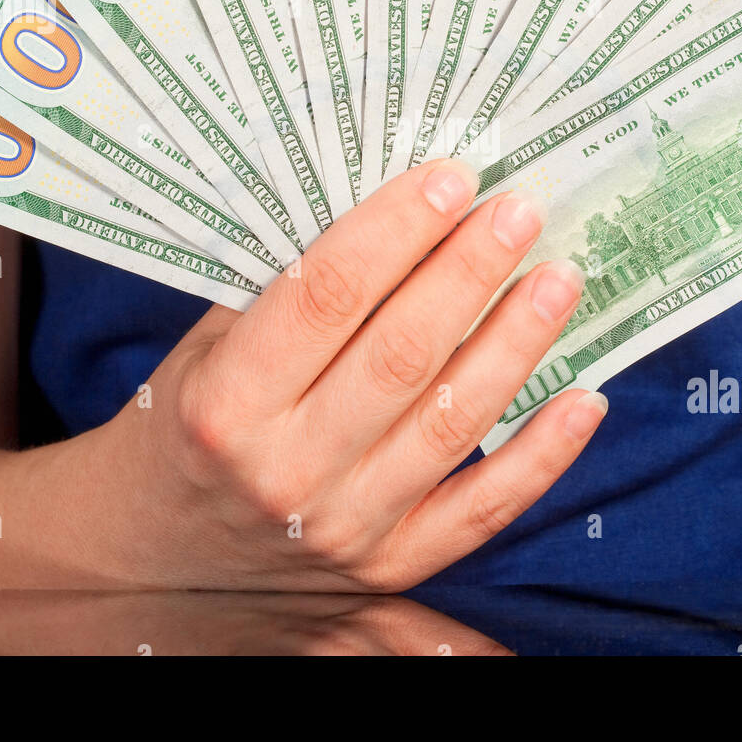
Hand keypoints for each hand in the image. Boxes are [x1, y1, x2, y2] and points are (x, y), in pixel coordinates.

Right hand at [79, 159, 604, 591]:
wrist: (156, 559)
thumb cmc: (185, 429)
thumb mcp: (204, 352)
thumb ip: (285, 292)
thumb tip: (397, 208)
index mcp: (226, 404)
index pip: (323, 297)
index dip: (395, 229)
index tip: (451, 177)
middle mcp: (285, 473)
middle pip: (400, 355)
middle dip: (469, 272)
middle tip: (519, 210)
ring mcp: (344, 528)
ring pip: (451, 423)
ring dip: (517, 343)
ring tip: (559, 277)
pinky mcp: (391, 564)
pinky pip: (484, 510)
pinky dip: (543, 455)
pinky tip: (585, 396)